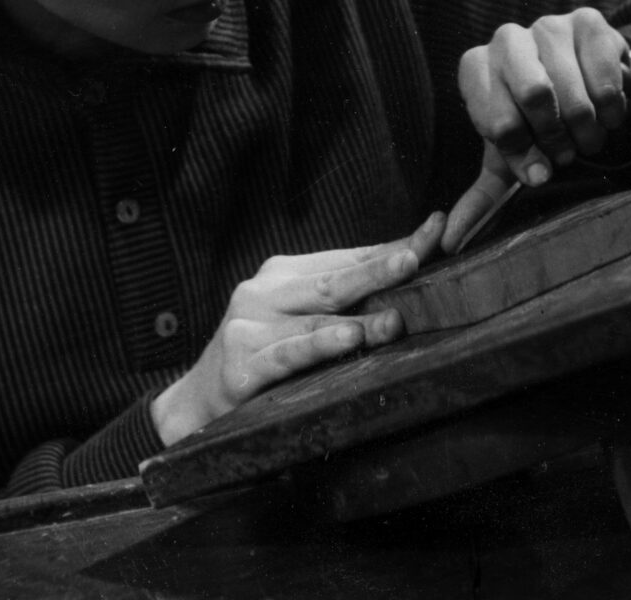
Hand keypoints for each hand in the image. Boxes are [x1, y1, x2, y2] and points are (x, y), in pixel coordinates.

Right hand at [151, 211, 445, 445]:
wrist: (195, 401)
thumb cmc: (261, 354)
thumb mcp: (297, 318)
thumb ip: (342, 300)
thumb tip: (410, 271)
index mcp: (283, 273)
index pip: (348, 257)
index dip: (393, 246)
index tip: (435, 230)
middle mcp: (264, 290)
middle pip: (335, 280)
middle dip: (380, 269)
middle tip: (416, 257)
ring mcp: (249, 325)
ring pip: (316, 317)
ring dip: (361, 319)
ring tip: (396, 318)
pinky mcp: (242, 363)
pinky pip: (290, 353)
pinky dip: (321, 344)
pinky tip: (347, 338)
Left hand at [456, 7, 630, 190]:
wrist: (578, 80)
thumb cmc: (532, 123)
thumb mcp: (505, 158)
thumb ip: (479, 197)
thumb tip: (450, 242)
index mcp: (474, 69)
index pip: (498, 122)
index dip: (523, 154)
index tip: (538, 167)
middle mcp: (504, 39)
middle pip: (536, 95)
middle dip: (556, 137)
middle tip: (565, 153)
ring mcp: (546, 25)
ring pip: (575, 92)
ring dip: (587, 130)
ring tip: (588, 138)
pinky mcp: (587, 20)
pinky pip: (605, 76)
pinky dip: (611, 108)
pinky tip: (607, 115)